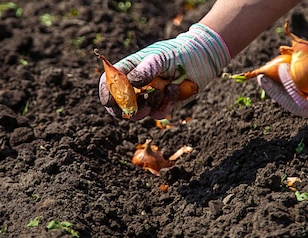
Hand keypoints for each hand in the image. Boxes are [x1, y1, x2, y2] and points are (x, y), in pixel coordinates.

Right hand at [99, 23, 229, 119]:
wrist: (201, 58)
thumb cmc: (176, 52)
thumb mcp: (160, 57)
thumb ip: (145, 69)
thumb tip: (132, 83)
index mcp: (127, 71)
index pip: (108, 85)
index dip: (107, 95)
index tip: (111, 101)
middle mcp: (134, 87)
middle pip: (119, 107)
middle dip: (130, 106)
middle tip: (143, 98)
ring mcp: (147, 98)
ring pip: (138, 114)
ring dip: (150, 104)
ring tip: (164, 88)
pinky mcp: (162, 106)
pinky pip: (157, 115)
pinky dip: (166, 105)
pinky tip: (174, 89)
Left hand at [258, 35, 307, 118]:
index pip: (304, 105)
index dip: (288, 91)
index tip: (279, 73)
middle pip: (296, 101)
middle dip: (278, 90)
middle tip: (262, 76)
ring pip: (300, 90)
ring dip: (284, 82)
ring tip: (268, 71)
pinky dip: (298, 72)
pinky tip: (286, 62)